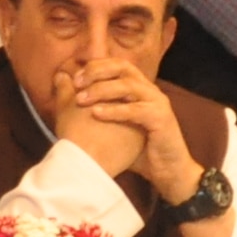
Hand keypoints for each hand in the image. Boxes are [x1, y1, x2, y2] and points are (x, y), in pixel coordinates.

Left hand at [63, 53, 199, 196]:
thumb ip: (96, 111)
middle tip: (76, 83)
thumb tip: (68, 101)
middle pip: (123, 67)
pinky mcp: (161, 119)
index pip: (117, 65)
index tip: (74, 78)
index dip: (96, 66)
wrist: (168, 171)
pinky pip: (136, 109)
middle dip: (97, 71)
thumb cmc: (139, 150)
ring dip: (102, 90)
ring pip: (128, 85)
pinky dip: (114, 110)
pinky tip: (96, 114)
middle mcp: (150, 91)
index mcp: (140, 89)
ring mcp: (157, 103)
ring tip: (81, 99)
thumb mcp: (114, 128)